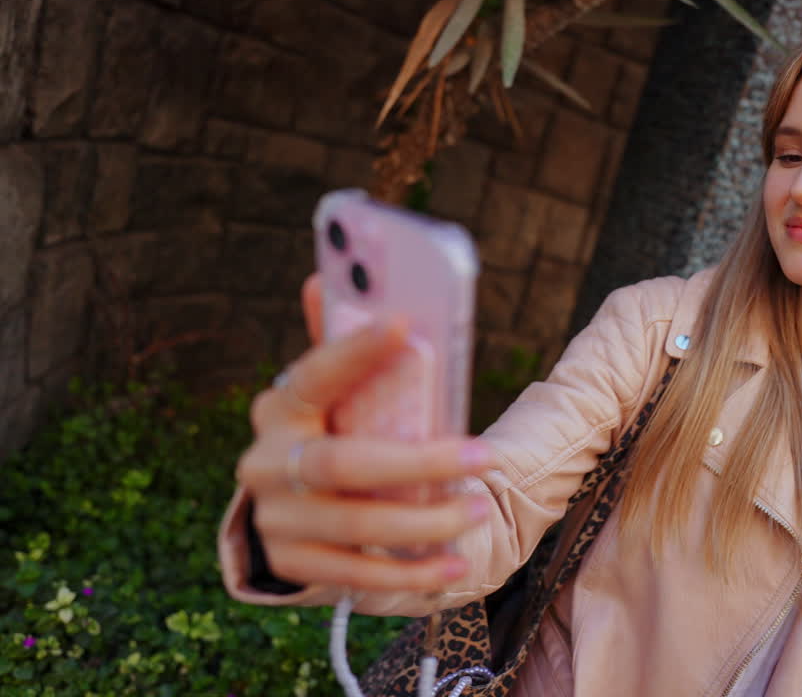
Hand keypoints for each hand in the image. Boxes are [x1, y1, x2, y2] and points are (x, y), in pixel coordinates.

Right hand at [234, 279, 494, 592]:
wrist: (291, 512)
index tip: (403, 325)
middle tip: (484, 456)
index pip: (316, 374)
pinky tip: (453, 566)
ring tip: (476, 510)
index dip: (355, 351)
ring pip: (355, 523)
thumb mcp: (333, 394)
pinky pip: (356, 574)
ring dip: (424, 523)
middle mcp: (268, 462)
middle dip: (419, 463)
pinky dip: (410, 573)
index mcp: (280, 406)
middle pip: (344, 462)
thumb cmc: (332, 433)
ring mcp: (276, 516)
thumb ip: (337, 345)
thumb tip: (325, 277)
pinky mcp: (292, 562)